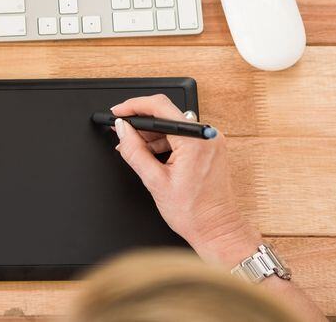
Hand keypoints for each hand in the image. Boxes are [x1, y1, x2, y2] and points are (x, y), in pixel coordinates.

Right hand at [113, 94, 260, 266]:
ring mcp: (211, 141)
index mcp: (194, 140)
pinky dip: (165, 142)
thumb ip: (134, 151)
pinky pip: (183, 135)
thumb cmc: (194, 213)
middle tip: (122, 133)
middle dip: (141, 123)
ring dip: (152, 134)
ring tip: (135, 151)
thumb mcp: (155, 181)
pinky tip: (151, 155)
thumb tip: (122, 130)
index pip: (159, 106)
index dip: (133, 106)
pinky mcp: (210, 147)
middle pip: (166, 114)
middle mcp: (206, 135)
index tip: (118, 112)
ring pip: (173, 125)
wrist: (217, 230)